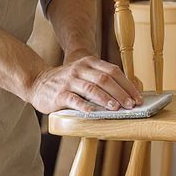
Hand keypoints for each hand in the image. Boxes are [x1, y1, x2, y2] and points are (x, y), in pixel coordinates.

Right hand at [27, 55, 142, 114]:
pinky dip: (85, 106)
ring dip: (106, 99)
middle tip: (131, 105)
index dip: (127, 85)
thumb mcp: (84, 74)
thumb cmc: (66, 82)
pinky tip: (93, 113)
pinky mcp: (60, 94)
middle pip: (105, 79)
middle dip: (121, 93)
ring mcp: (69, 81)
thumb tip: (126, 94)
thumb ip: (100, 80)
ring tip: (117, 108)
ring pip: (91, 88)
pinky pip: (74, 100)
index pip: (113, 71)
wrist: (37, 82)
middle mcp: (80, 69)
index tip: (138, 98)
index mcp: (89, 63)